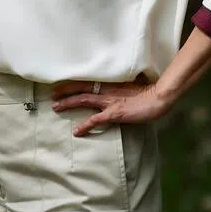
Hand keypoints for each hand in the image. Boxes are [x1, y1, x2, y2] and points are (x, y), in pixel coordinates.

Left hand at [51, 75, 173, 135]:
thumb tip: (118, 86)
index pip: (88, 80)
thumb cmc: (148, 91)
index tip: (63, 82)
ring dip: (68, 103)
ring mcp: (109, 101)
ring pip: (83, 100)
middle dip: (65, 91)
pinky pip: (95, 120)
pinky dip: (84, 125)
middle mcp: (107, 90)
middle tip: (53, 94)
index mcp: (111, 82)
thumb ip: (121, 86)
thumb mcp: (132, 85)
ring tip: (56, 107)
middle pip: (81, 88)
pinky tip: (76, 131)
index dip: (75, 81)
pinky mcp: (114, 113)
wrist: (158, 97)